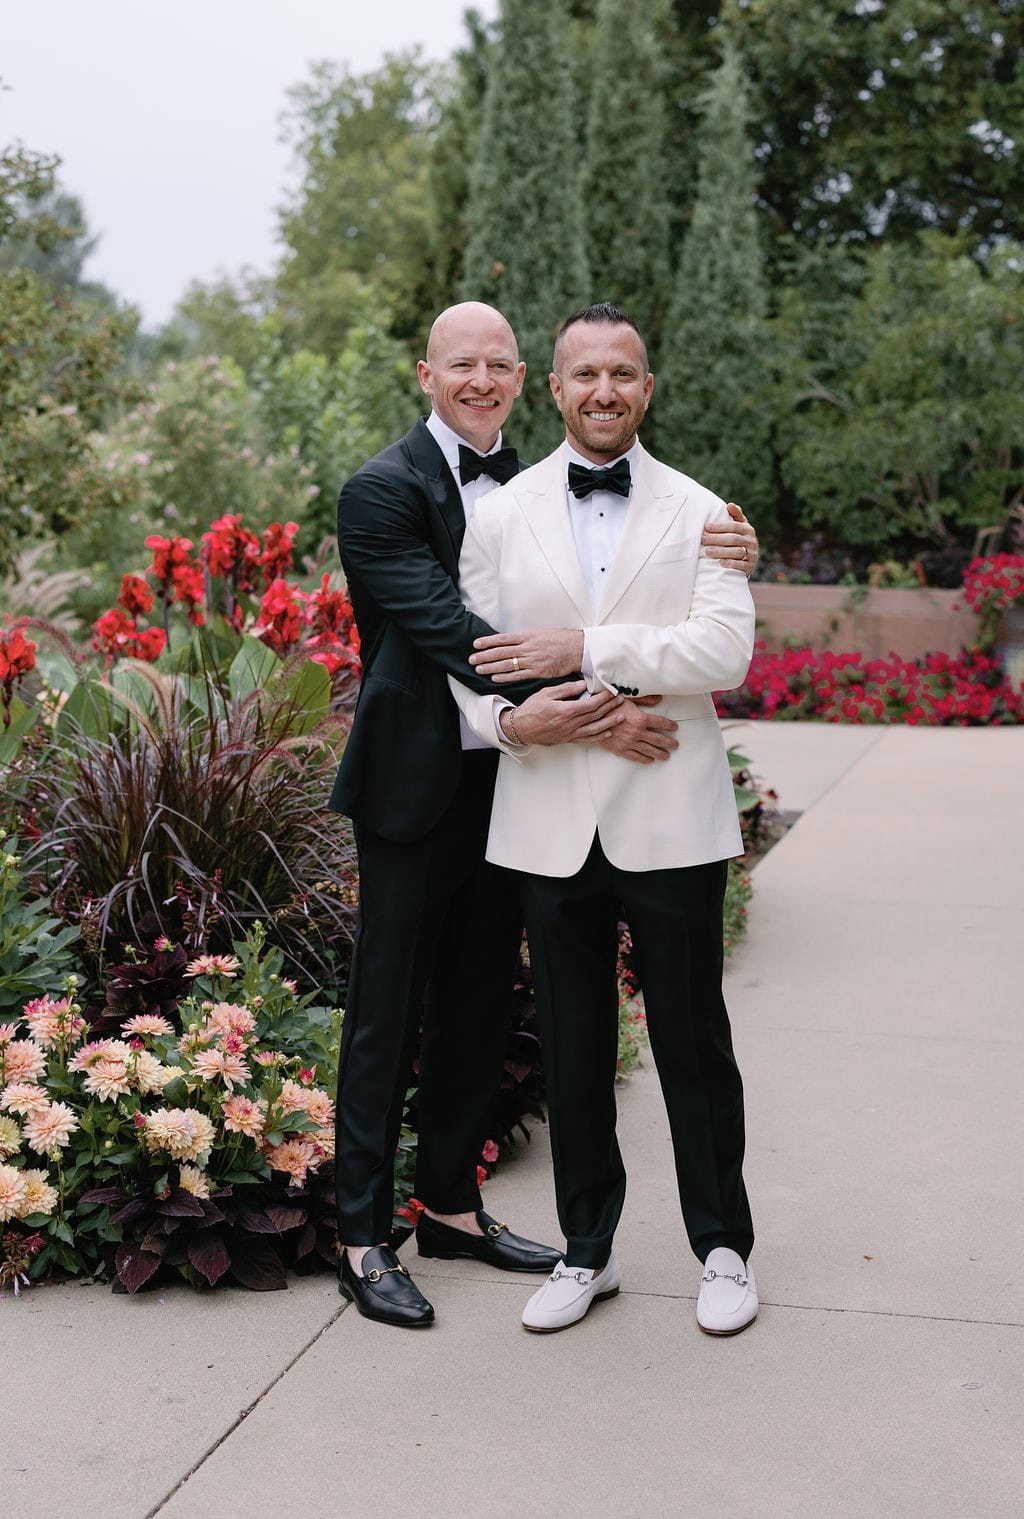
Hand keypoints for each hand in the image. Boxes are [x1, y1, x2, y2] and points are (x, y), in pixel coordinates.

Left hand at [470, 627, 584, 681]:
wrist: (577, 648)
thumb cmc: (560, 639)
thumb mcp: (540, 632)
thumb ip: (525, 637)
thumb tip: (510, 640)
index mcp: (527, 636)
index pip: (502, 639)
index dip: (487, 642)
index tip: (476, 644)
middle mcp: (527, 648)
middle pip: (501, 652)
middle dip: (484, 656)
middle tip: (471, 660)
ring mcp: (532, 660)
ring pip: (507, 664)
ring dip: (491, 667)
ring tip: (479, 669)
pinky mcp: (538, 672)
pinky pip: (518, 676)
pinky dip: (505, 677)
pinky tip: (494, 678)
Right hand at [500, 682, 623, 744]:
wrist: (520, 729)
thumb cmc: (531, 710)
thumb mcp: (546, 693)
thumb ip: (566, 689)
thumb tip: (582, 685)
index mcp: (566, 711)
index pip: (591, 704)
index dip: (604, 698)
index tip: (612, 691)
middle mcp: (570, 724)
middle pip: (596, 715)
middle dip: (610, 707)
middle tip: (621, 699)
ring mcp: (570, 734)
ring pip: (595, 728)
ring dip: (610, 722)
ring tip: (621, 716)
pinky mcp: (568, 739)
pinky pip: (587, 738)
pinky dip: (599, 736)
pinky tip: (608, 732)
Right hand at [596, 700, 678, 763]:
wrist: (591, 716)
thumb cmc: (609, 704)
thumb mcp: (628, 697)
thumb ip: (645, 699)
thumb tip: (659, 699)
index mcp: (641, 719)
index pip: (661, 723)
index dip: (669, 726)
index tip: (674, 728)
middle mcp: (637, 732)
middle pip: (658, 739)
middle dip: (669, 743)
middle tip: (675, 745)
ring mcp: (629, 742)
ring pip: (649, 750)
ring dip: (660, 753)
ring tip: (666, 756)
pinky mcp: (620, 749)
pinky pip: (635, 756)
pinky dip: (644, 759)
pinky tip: (650, 760)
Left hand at [701, 502, 758, 575]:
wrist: (748, 561)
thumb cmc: (739, 540)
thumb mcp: (739, 527)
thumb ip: (735, 516)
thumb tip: (730, 505)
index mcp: (748, 529)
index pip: (734, 526)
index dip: (720, 526)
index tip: (707, 527)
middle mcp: (752, 541)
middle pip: (734, 539)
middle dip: (717, 539)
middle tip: (703, 539)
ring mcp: (752, 554)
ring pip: (737, 552)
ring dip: (721, 551)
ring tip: (707, 551)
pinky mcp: (750, 566)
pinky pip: (741, 565)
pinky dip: (731, 564)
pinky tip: (721, 562)